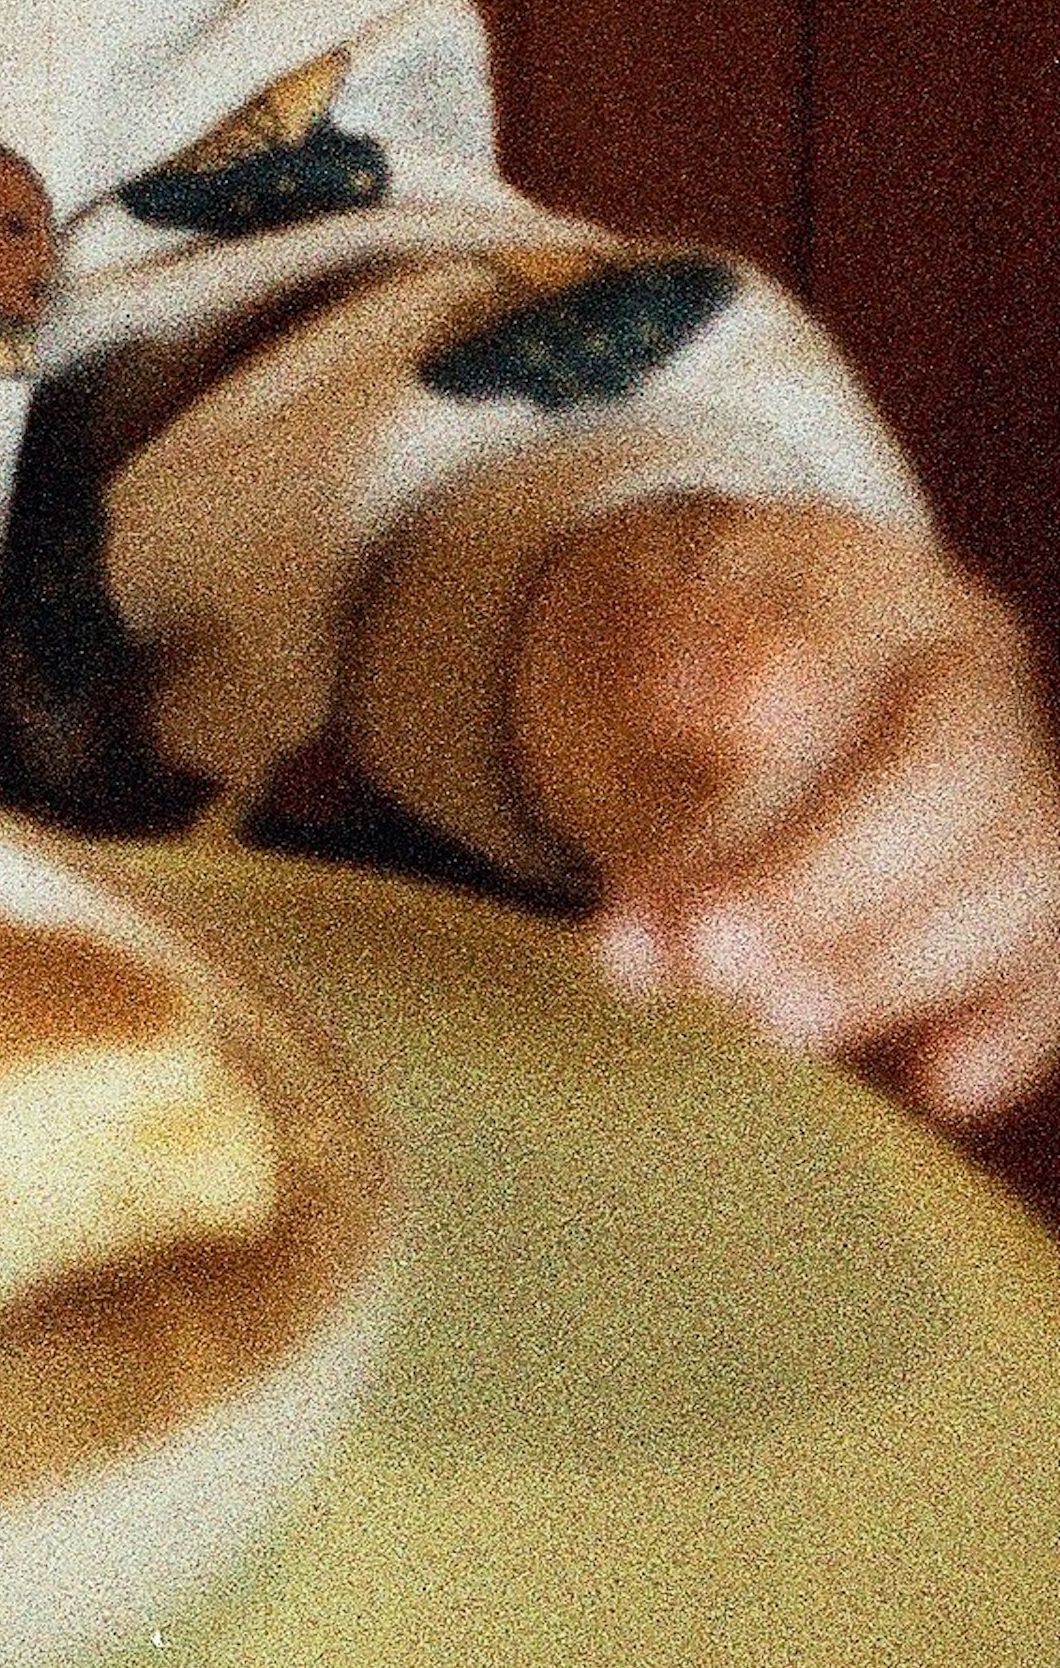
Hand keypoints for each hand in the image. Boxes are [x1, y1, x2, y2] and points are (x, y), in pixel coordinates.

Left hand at [508, 493, 1059, 1125]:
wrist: (744, 668)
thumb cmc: (690, 649)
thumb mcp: (648, 620)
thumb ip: (681, 653)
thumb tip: (741, 701)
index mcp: (871, 584)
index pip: (841, 653)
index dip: (776, 731)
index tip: (711, 771)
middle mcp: (974, 676)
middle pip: (946, 775)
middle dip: (824, 882)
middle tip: (708, 961)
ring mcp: (1023, 780)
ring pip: (1018, 876)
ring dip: (890, 968)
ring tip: (763, 1027)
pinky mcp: (1034, 888)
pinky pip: (1053, 958)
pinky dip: (1011, 1025)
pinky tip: (937, 1084)